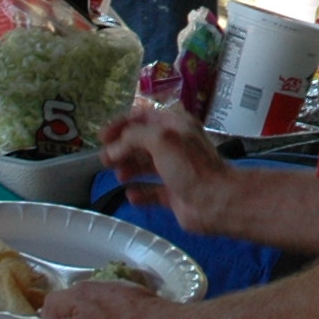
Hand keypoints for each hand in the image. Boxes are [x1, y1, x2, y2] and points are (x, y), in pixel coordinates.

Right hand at [101, 102, 234, 226]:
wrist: (216, 201)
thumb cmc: (190, 166)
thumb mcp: (160, 139)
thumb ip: (132, 137)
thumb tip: (113, 149)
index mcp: (175, 126)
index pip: (143, 117)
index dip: (121, 124)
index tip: (103, 136)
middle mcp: (175, 145)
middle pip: (141, 142)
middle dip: (121, 149)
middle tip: (105, 159)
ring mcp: (175, 171)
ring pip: (145, 166)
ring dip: (129, 169)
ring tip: (119, 176)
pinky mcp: (175, 195)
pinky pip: (152, 192)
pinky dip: (140, 194)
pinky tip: (131, 195)